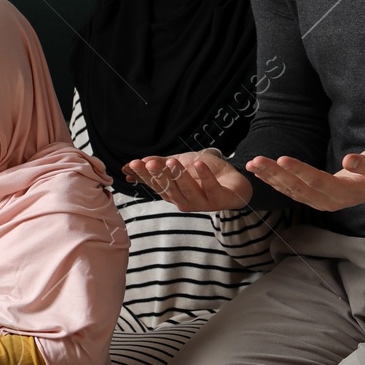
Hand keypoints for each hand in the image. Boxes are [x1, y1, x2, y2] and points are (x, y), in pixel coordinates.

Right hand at [121, 150, 251, 210]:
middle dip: (160, 176)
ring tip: (173, 162)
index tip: (133, 164)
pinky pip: (211, 188)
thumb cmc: (203, 173)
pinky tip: (198, 164)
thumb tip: (131, 166)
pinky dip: (205, 176)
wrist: (233, 181)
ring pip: (188, 190)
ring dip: (180, 176)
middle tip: (150, 163)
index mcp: (172, 194)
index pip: (155, 184)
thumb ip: (159, 164)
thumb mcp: (179, 164)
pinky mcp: (218, 199)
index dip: (144, 175)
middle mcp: (184, 201)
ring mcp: (201, 202)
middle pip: (170, 188)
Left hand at [246, 147, 364, 210]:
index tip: (282, 159)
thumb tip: (350, 159)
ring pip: (290, 190)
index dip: (300, 170)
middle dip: (275, 173)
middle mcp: (328, 201)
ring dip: (269, 177)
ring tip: (252, 164)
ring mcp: (318, 202)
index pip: (318, 181)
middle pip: (298, 188)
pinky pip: (289, 191)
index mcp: (345, 193)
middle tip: (256, 160)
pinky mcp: (311, 198)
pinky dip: (273, 181)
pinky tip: (259, 171)